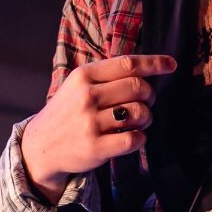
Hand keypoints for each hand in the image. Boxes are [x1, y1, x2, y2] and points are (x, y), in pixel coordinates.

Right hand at [20, 54, 178, 203]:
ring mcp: (90, 123)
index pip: (127, 64)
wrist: (40, 146)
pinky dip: (140, 138)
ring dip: (146, 118)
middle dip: (150, 95)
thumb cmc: (67, 112)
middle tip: (146, 102)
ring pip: (139, 113)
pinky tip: (132, 137)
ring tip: (138, 122)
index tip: (171, 65)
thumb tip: (148, 69)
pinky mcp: (95, 148)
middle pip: (138, 87)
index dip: (154, 63)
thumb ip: (107, 76)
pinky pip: (134, 139)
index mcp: (83, 76)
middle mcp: (86, 96)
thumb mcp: (77, 86)